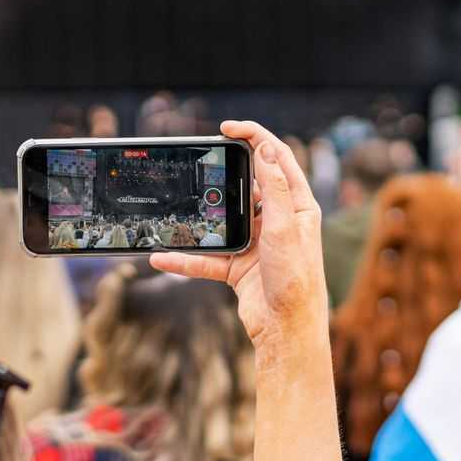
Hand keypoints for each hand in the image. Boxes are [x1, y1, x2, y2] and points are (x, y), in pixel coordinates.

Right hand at [149, 119, 325, 351]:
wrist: (287, 332)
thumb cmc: (297, 281)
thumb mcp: (285, 230)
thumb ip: (275, 189)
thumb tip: (266, 149)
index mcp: (298, 207)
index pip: (277, 159)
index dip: (255, 137)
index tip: (229, 128)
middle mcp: (278, 222)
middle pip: (247, 185)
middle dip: (223, 172)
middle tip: (200, 157)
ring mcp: (257, 244)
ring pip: (221, 222)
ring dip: (199, 218)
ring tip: (178, 206)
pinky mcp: (239, 267)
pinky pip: (206, 257)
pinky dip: (185, 258)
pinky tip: (162, 256)